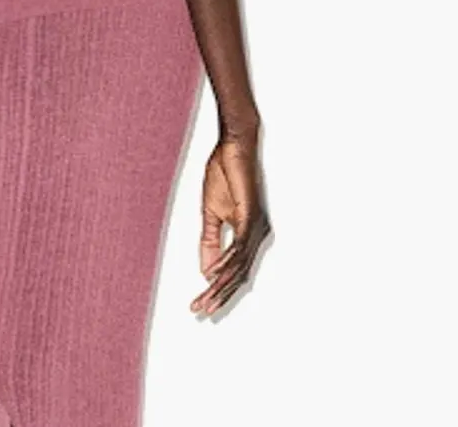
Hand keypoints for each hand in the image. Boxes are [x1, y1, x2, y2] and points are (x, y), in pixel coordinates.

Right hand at [191, 128, 269, 316]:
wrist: (233, 147)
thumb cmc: (224, 175)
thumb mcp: (211, 214)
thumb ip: (210, 242)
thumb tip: (206, 270)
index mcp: (248, 235)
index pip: (233, 271)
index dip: (218, 290)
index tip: (201, 304)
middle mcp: (256, 235)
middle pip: (237, 275)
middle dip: (218, 295)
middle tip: (201, 311)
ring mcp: (255, 226)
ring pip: (238, 265)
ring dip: (219, 285)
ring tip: (205, 300)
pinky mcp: (251, 215)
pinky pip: (238, 245)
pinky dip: (225, 262)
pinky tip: (213, 275)